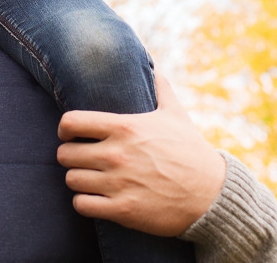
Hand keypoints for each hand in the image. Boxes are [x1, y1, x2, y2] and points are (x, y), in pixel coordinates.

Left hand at [57, 73, 225, 236]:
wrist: (211, 195)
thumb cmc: (190, 151)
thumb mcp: (175, 114)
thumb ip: (161, 88)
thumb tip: (154, 66)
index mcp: (124, 127)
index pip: (71, 122)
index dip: (65, 129)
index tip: (71, 135)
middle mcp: (117, 154)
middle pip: (64, 155)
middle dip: (70, 157)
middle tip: (82, 160)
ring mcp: (118, 183)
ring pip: (72, 180)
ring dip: (78, 180)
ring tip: (90, 179)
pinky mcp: (123, 210)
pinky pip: (82, 205)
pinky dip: (85, 202)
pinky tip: (96, 199)